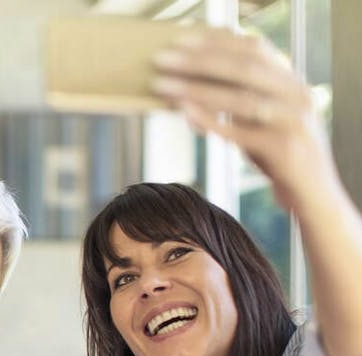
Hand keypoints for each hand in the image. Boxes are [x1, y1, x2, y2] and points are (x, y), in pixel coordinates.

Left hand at [151, 28, 336, 209]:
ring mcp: (293, 121)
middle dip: (199, 62)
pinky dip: (211, 120)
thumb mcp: (260, 121)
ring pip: (240, 99)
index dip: (216, 42)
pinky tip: (185, 112)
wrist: (313, 195)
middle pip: (244, 68)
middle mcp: (297, 94)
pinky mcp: (284, 149)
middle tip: (161, 61)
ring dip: (196, 90)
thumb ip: (237, 103)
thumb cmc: (278, 155)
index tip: (179, 42)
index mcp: (291, 81)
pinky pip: (240, 132)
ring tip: (162, 86)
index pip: (253, 49)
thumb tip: (188, 90)